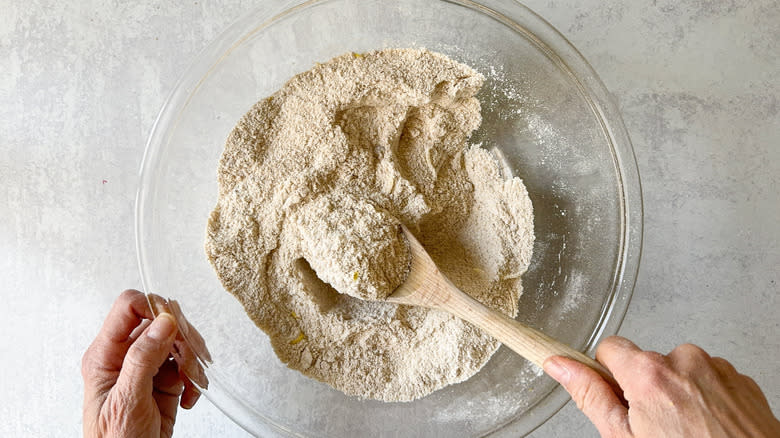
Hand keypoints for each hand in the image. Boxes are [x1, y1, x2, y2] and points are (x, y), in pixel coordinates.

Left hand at [82, 290, 200, 437]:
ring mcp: (147, 368)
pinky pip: (187, 365)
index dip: (153, 307)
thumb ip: (144, 358)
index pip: (129, 307)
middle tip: (190, 360)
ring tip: (192, 383)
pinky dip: (195, 379)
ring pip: (178, 342)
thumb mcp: (127, 400)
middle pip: (161, 321)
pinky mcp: (165, 381)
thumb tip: (163, 321)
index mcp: (106, 354)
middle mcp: (126, 356)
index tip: (174, 324)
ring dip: (192, 360)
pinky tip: (189, 397)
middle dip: (182, 338)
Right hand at [544, 336, 779, 437]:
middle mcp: (684, 360)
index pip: (610, 348)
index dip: (609, 375)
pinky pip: (710, 378)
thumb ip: (589, 396)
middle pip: (647, 362)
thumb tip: (559, 365)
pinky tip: (709, 427)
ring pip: (680, 370)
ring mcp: (716, 368)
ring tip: (688, 431)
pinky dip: (706, 398)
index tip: (618, 396)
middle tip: (655, 427)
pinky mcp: (740, 379)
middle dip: (646, 389)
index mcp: (649, 372)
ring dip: (679, 394)